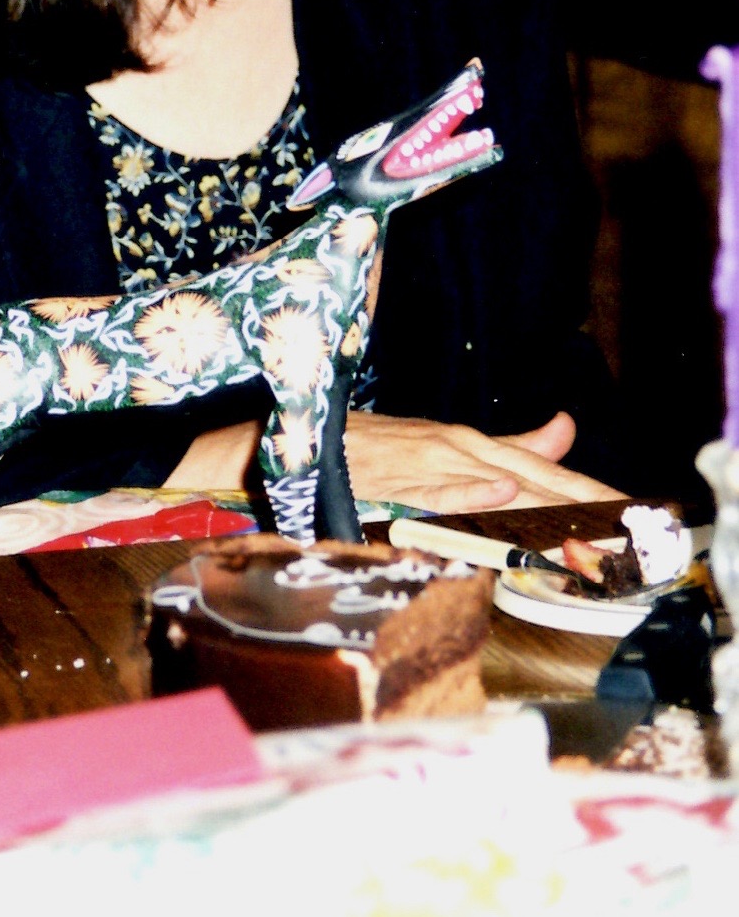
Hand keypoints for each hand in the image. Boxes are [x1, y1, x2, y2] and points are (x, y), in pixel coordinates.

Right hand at [344, 410, 624, 513]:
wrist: (317, 440)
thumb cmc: (385, 447)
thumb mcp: (452, 445)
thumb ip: (511, 443)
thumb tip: (564, 427)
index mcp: (476, 444)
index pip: (547, 470)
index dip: (591, 490)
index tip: (635, 510)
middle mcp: (461, 450)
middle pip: (533, 480)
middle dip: (582, 503)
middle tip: (627, 525)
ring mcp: (430, 466)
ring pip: (497, 487)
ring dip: (544, 504)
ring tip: (589, 520)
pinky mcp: (399, 484)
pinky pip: (438, 492)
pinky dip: (469, 492)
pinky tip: (501, 493)